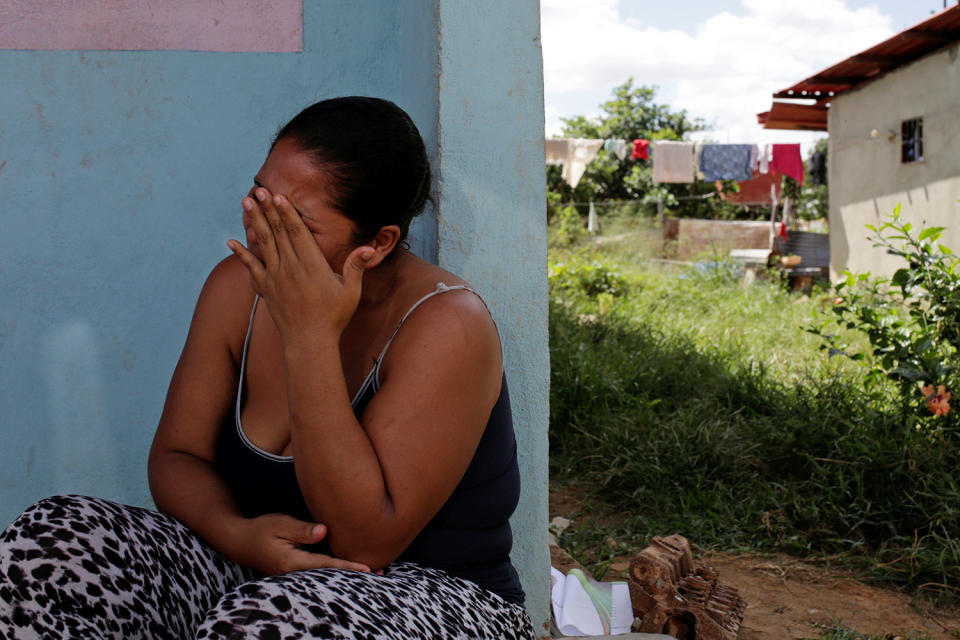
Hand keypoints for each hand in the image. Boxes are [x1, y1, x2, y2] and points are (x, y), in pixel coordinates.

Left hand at [227, 187, 374, 343]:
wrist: (310, 342)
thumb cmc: (334, 317)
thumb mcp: (350, 291)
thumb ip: (357, 267)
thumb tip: (370, 248)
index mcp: (311, 265)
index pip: (297, 232)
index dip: (287, 213)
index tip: (279, 196)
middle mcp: (290, 268)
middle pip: (278, 232)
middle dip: (268, 209)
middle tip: (259, 190)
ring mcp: (276, 278)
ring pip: (264, 244)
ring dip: (255, 222)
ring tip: (246, 202)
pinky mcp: (267, 289)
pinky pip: (251, 268)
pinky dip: (241, 254)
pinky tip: (231, 241)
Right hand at [232, 513, 371, 575]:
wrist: (240, 542)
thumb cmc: (261, 529)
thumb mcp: (280, 524)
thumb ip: (302, 530)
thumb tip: (325, 531)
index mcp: (292, 562)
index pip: (326, 565)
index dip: (347, 566)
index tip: (367, 569)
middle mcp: (295, 573)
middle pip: (329, 575)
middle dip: (353, 574)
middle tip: (380, 573)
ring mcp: (295, 575)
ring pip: (325, 575)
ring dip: (346, 573)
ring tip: (372, 572)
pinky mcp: (296, 571)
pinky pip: (319, 572)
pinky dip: (335, 570)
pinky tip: (349, 567)